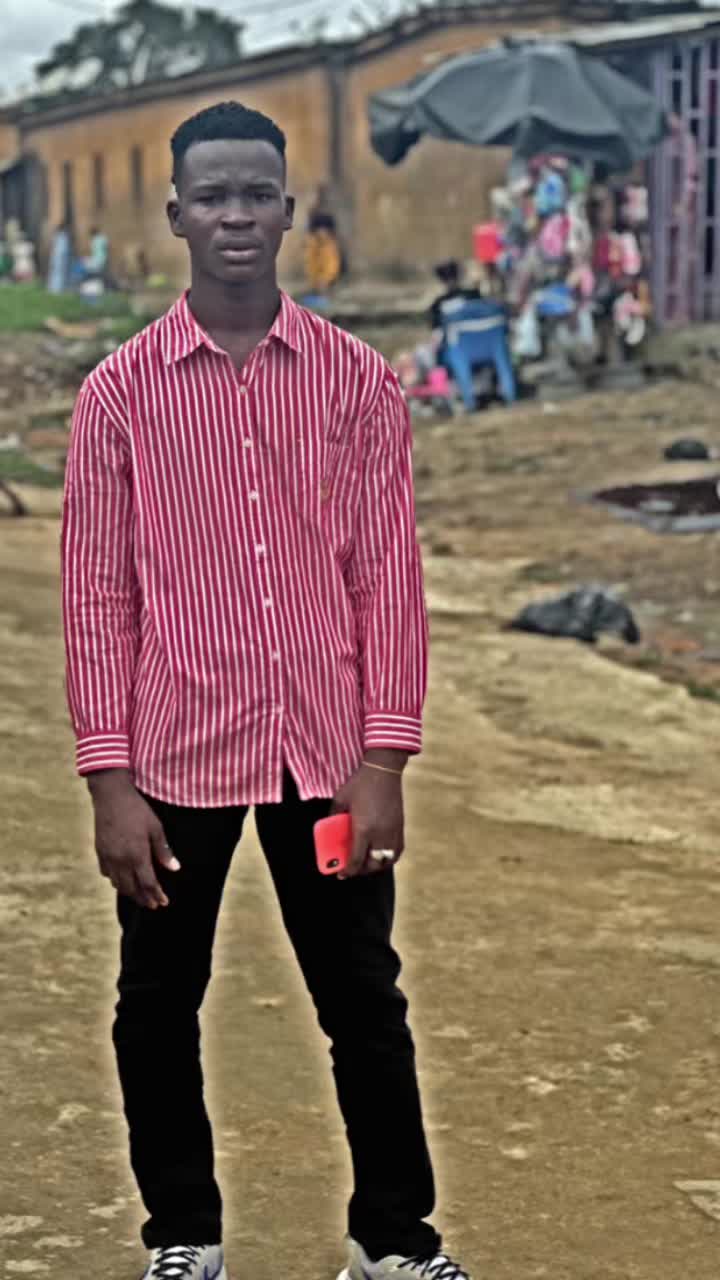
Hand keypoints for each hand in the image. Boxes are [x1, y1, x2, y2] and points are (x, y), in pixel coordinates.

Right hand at [88, 770, 179, 909]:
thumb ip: (163, 850)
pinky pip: (106, 873)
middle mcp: (121, 860)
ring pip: (118, 883)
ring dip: (129, 892)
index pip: (148, 883)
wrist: (111, 796)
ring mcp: (108, 857)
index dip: (156, 895)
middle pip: (132, 888)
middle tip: (152, 904)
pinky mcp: (99, 851)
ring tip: (138, 896)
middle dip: (143, 899)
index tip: (163, 902)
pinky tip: (121, 879)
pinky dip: (115, 880)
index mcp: (137, 855)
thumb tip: (174, 868)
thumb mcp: (155, 827)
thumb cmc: (137, 810)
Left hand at [330, 763, 404, 878]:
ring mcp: (393, 831)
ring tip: (367, 863)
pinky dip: (389, 857)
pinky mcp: (400, 827)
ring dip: (376, 866)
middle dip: (361, 871)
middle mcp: (380, 834)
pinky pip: (397, 851)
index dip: (348, 871)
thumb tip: (330, 830)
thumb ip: (333, 817)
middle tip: (353, 868)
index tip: (342, 874)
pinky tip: (381, 853)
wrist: (383, 769)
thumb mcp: (340, 799)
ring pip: (388, 860)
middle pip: (373, 865)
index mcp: (363, 829)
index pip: (356, 860)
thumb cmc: (359, 783)